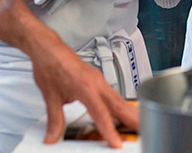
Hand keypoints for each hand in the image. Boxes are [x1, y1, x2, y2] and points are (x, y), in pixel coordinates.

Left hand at [28, 29, 139, 147]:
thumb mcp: (50, 96)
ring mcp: (99, 80)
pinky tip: (122, 113)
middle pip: (120, 104)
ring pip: (119, 98)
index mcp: (85, 86)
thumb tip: (52, 137)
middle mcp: (96, 82)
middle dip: (133, 120)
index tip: (116, 142)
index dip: (110, 130)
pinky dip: (121, 105)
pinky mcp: (98, 79)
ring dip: (130, 112)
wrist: (48, 48)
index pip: (101, 113)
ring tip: (139, 124)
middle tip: (142, 132)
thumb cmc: (50, 65)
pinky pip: (114, 94)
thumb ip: (55, 120)